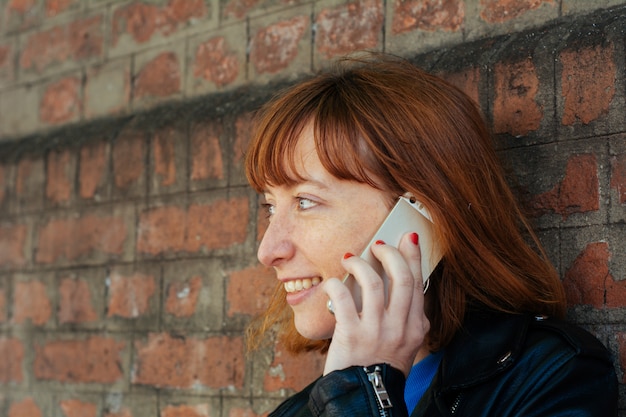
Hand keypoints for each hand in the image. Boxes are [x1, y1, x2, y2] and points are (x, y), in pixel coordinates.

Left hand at [322, 232, 428, 376]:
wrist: (365, 398)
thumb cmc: (381, 368)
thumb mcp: (405, 344)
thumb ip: (406, 316)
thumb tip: (395, 282)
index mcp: (416, 327)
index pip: (418, 282)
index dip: (413, 256)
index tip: (407, 238)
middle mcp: (400, 327)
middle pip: (401, 277)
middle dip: (390, 253)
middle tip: (378, 244)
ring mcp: (376, 330)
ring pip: (372, 282)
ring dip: (360, 263)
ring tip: (350, 258)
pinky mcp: (351, 334)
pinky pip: (343, 297)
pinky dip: (336, 283)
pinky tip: (333, 282)